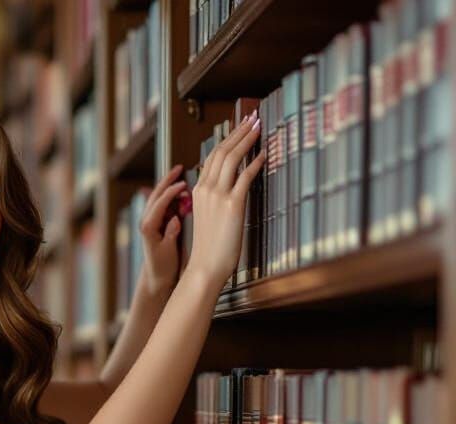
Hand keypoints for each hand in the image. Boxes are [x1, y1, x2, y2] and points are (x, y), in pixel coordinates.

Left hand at [138, 164, 188, 294]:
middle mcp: (147, 222)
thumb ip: (171, 234)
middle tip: (179, 168)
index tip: (183, 184)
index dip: (171, 192)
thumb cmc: (162, 267)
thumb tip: (175, 218)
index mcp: (148, 227)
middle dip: (167, 180)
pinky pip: (163, 204)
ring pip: (159, 197)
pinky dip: (171, 194)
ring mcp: (151, 221)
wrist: (156, 278)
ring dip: (169, 185)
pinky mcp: (156, 223)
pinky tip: (182, 189)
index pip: (159, 203)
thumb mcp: (168, 252)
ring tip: (181, 174)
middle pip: (156, 195)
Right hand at [185, 112, 264, 290]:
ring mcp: (218, 197)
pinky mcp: (232, 206)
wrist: (205, 267)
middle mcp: (206, 190)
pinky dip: (255, 162)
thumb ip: (216, 201)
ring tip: (258, 126)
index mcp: (198, 192)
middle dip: (238, 131)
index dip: (227, 138)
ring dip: (246, 139)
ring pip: (231, 158)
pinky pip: (245, 176)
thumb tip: (231, 191)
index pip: (212, 157)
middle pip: (222, 151)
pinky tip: (265, 153)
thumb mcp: (209, 219)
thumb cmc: (210, 248)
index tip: (239, 125)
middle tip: (252, 117)